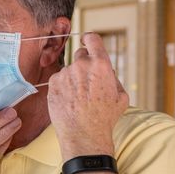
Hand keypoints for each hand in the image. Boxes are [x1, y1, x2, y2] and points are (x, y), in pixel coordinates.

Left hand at [47, 33, 128, 160]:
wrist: (83, 134)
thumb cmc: (104, 118)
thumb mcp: (120, 96)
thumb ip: (113, 77)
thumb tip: (106, 70)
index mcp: (101, 65)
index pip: (93, 39)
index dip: (89, 39)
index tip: (87, 40)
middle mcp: (81, 65)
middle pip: (80, 55)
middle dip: (84, 65)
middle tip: (87, 83)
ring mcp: (65, 73)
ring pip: (69, 70)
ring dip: (73, 78)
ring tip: (78, 98)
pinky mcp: (53, 83)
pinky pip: (59, 79)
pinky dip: (63, 87)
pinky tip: (69, 100)